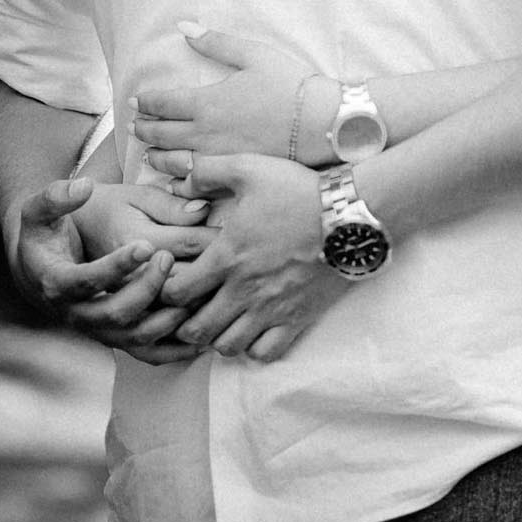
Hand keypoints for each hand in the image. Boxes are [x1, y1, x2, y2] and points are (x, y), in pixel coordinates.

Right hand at [7, 178, 199, 364]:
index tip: (146, 246)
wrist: (40, 269)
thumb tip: (82, 185)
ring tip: (194, 290)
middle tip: (169, 257)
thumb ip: (55, 196)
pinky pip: (148, 353)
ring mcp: (99, 330)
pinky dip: (176, 349)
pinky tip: (203, 334)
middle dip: (146, 289)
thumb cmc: (48, 234)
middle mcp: (77, 314)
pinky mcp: (118, 339)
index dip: (115, 267)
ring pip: (136, 338)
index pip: (85, 281)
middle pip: (115, 314)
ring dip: (168, 319)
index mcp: (57, 283)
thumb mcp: (39, 211)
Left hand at [134, 24, 328, 164]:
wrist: (321, 123)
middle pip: (160, 133)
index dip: (145, 102)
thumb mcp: (254, 55)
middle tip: (136, 125)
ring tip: (149, 151)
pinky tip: (175, 176)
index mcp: (206, 102)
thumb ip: (215, 42)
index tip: (137, 101)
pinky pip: (194, 178)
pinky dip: (177, 177)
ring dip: (155, 154)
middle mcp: (204, 133)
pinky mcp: (233, 172)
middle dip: (143, 128)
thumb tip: (184, 26)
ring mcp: (218, 157)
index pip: (162, 104)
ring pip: (172, 159)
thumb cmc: (291, 86)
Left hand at [157, 152, 343, 359]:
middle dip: (186, 322)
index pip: (175, 292)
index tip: (177, 281)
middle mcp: (244, 290)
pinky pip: (265, 353)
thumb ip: (206, 172)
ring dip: (218, 337)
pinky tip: (255, 329)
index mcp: (226, 256)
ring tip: (224, 320)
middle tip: (194, 308)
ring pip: (227, 346)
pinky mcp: (297, 318)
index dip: (167, 289)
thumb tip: (177, 182)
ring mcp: (272, 308)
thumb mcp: (250, 168)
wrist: (354, 214)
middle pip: (196, 329)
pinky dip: (254, 347)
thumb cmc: (301, 191)